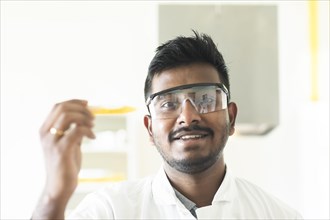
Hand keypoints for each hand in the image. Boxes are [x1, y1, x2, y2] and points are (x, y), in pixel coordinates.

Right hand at [33, 99, 94, 218]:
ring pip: (68, 116)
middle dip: (81, 108)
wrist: (59, 187)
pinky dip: (88, 131)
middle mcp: (45, 133)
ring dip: (85, 118)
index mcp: (45, 129)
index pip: (58, 106)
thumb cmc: (65, 164)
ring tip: (93, 126)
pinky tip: (93, 137)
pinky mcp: (61, 150)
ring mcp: (52, 141)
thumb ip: (73, 129)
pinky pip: (77, 131)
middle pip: (62, 108)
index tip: (87, 104)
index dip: (74, 102)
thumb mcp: (68, 143)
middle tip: (93, 117)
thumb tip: (86, 116)